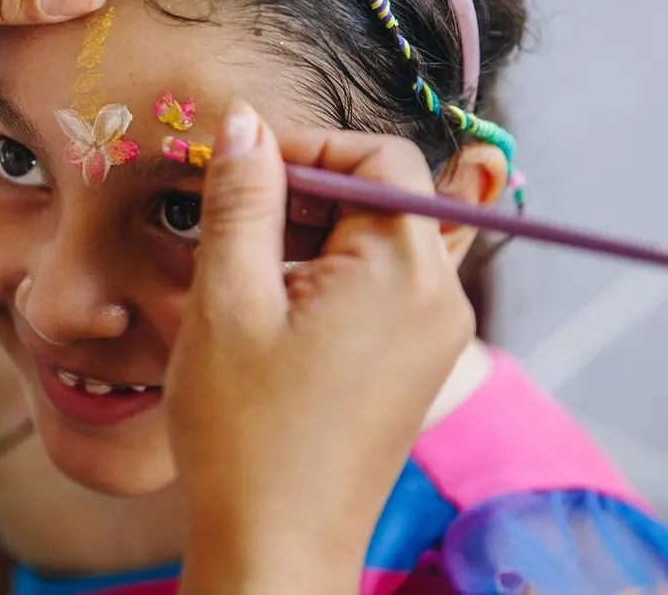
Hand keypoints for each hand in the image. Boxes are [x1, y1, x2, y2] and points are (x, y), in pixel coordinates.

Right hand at [167, 102, 474, 594]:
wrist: (275, 546)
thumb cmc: (245, 432)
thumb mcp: (228, 297)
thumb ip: (242, 198)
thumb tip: (243, 121)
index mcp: (406, 272)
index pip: (380, 159)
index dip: (307, 147)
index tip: (240, 166)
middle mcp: (439, 299)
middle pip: (381, 199)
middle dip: (301, 193)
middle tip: (229, 221)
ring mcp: (432, 337)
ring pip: (373, 243)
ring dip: (305, 238)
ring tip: (239, 275)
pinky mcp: (411, 365)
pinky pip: (377, 289)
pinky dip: (323, 279)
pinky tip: (267, 310)